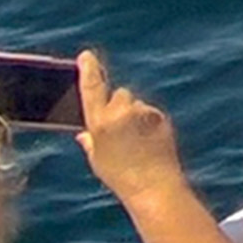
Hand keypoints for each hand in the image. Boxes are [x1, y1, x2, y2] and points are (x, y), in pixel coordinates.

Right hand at [73, 54, 187, 195]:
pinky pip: (150, 113)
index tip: (86, 56)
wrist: (154, 185)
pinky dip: (148, 122)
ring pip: (136, 104)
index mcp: (99, 122)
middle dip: (118, 106)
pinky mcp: (160, 116)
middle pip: (119, 94)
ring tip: (137, 142)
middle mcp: (121, 113)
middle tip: (120, 130)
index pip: (92, 87)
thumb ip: (89, 141)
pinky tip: (149, 142)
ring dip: (134, 114)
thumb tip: (82, 134)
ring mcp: (143, 113)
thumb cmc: (120, 176)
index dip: (88, 69)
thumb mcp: (97, 159)